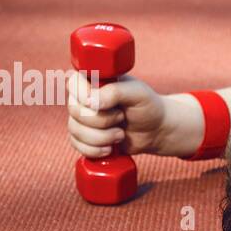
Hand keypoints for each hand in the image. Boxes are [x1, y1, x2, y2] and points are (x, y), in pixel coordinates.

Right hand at [66, 72, 181, 158]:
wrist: (156, 131)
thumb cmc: (148, 107)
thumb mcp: (138, 93)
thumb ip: (115, 92)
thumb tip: (90, 102)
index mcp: (94, 81)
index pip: (74, 84)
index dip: (85, 97)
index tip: (108, 105)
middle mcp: (84, 98)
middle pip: (75, 111)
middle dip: (102, 120)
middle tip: (122, 117)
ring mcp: (83, 118)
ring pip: (75, 130)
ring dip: (101, 137)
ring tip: (121, 135)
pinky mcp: (85, 137)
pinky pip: (77, 145)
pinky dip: (94, 150)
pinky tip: (110, 149)